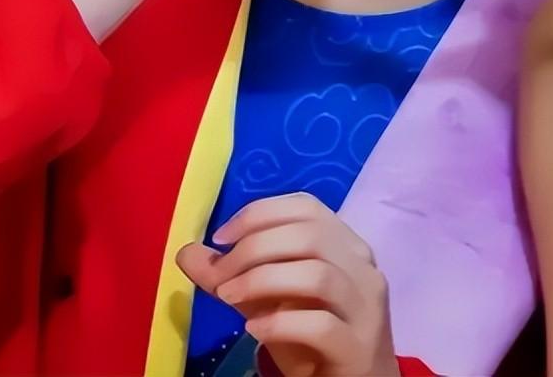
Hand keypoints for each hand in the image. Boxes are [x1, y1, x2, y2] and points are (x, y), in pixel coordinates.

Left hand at [177, 193, 398, 376]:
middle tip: (219, 277)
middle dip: (254, 248)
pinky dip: (281, 322)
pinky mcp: (359, 346)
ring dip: (263, 281)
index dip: (261, 214)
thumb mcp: (267, 302)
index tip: (221, 238)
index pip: (307, 207)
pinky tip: (255, 330)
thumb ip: (233, 277)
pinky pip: (321, 324)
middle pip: (310, 235)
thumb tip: (187, 251)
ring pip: (318, 274)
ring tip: (229, 299)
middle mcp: (362, 266)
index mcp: (345, 244)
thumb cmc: (312, 339)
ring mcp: (365, 306)